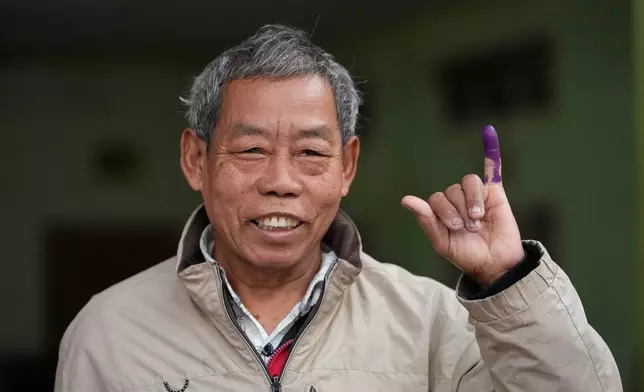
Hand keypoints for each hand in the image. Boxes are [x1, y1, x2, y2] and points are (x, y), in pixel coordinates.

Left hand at [401, 125, 523, 286]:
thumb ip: (426, 220)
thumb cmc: (466, 255)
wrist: (495, 264)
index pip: (435, 199)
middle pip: (451, 190)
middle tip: (470, 229)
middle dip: (459, 210)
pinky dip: (491, 152)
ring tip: (479, 220)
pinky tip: (489, 133)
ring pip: (468, 182)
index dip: (444, 212)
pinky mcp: (495, 192)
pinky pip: (492, 170)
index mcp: (440, 211)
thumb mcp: (442, 242)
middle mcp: (456, 200)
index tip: (455, 228)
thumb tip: (405, 199)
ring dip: (472, 202)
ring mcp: (475, 195)